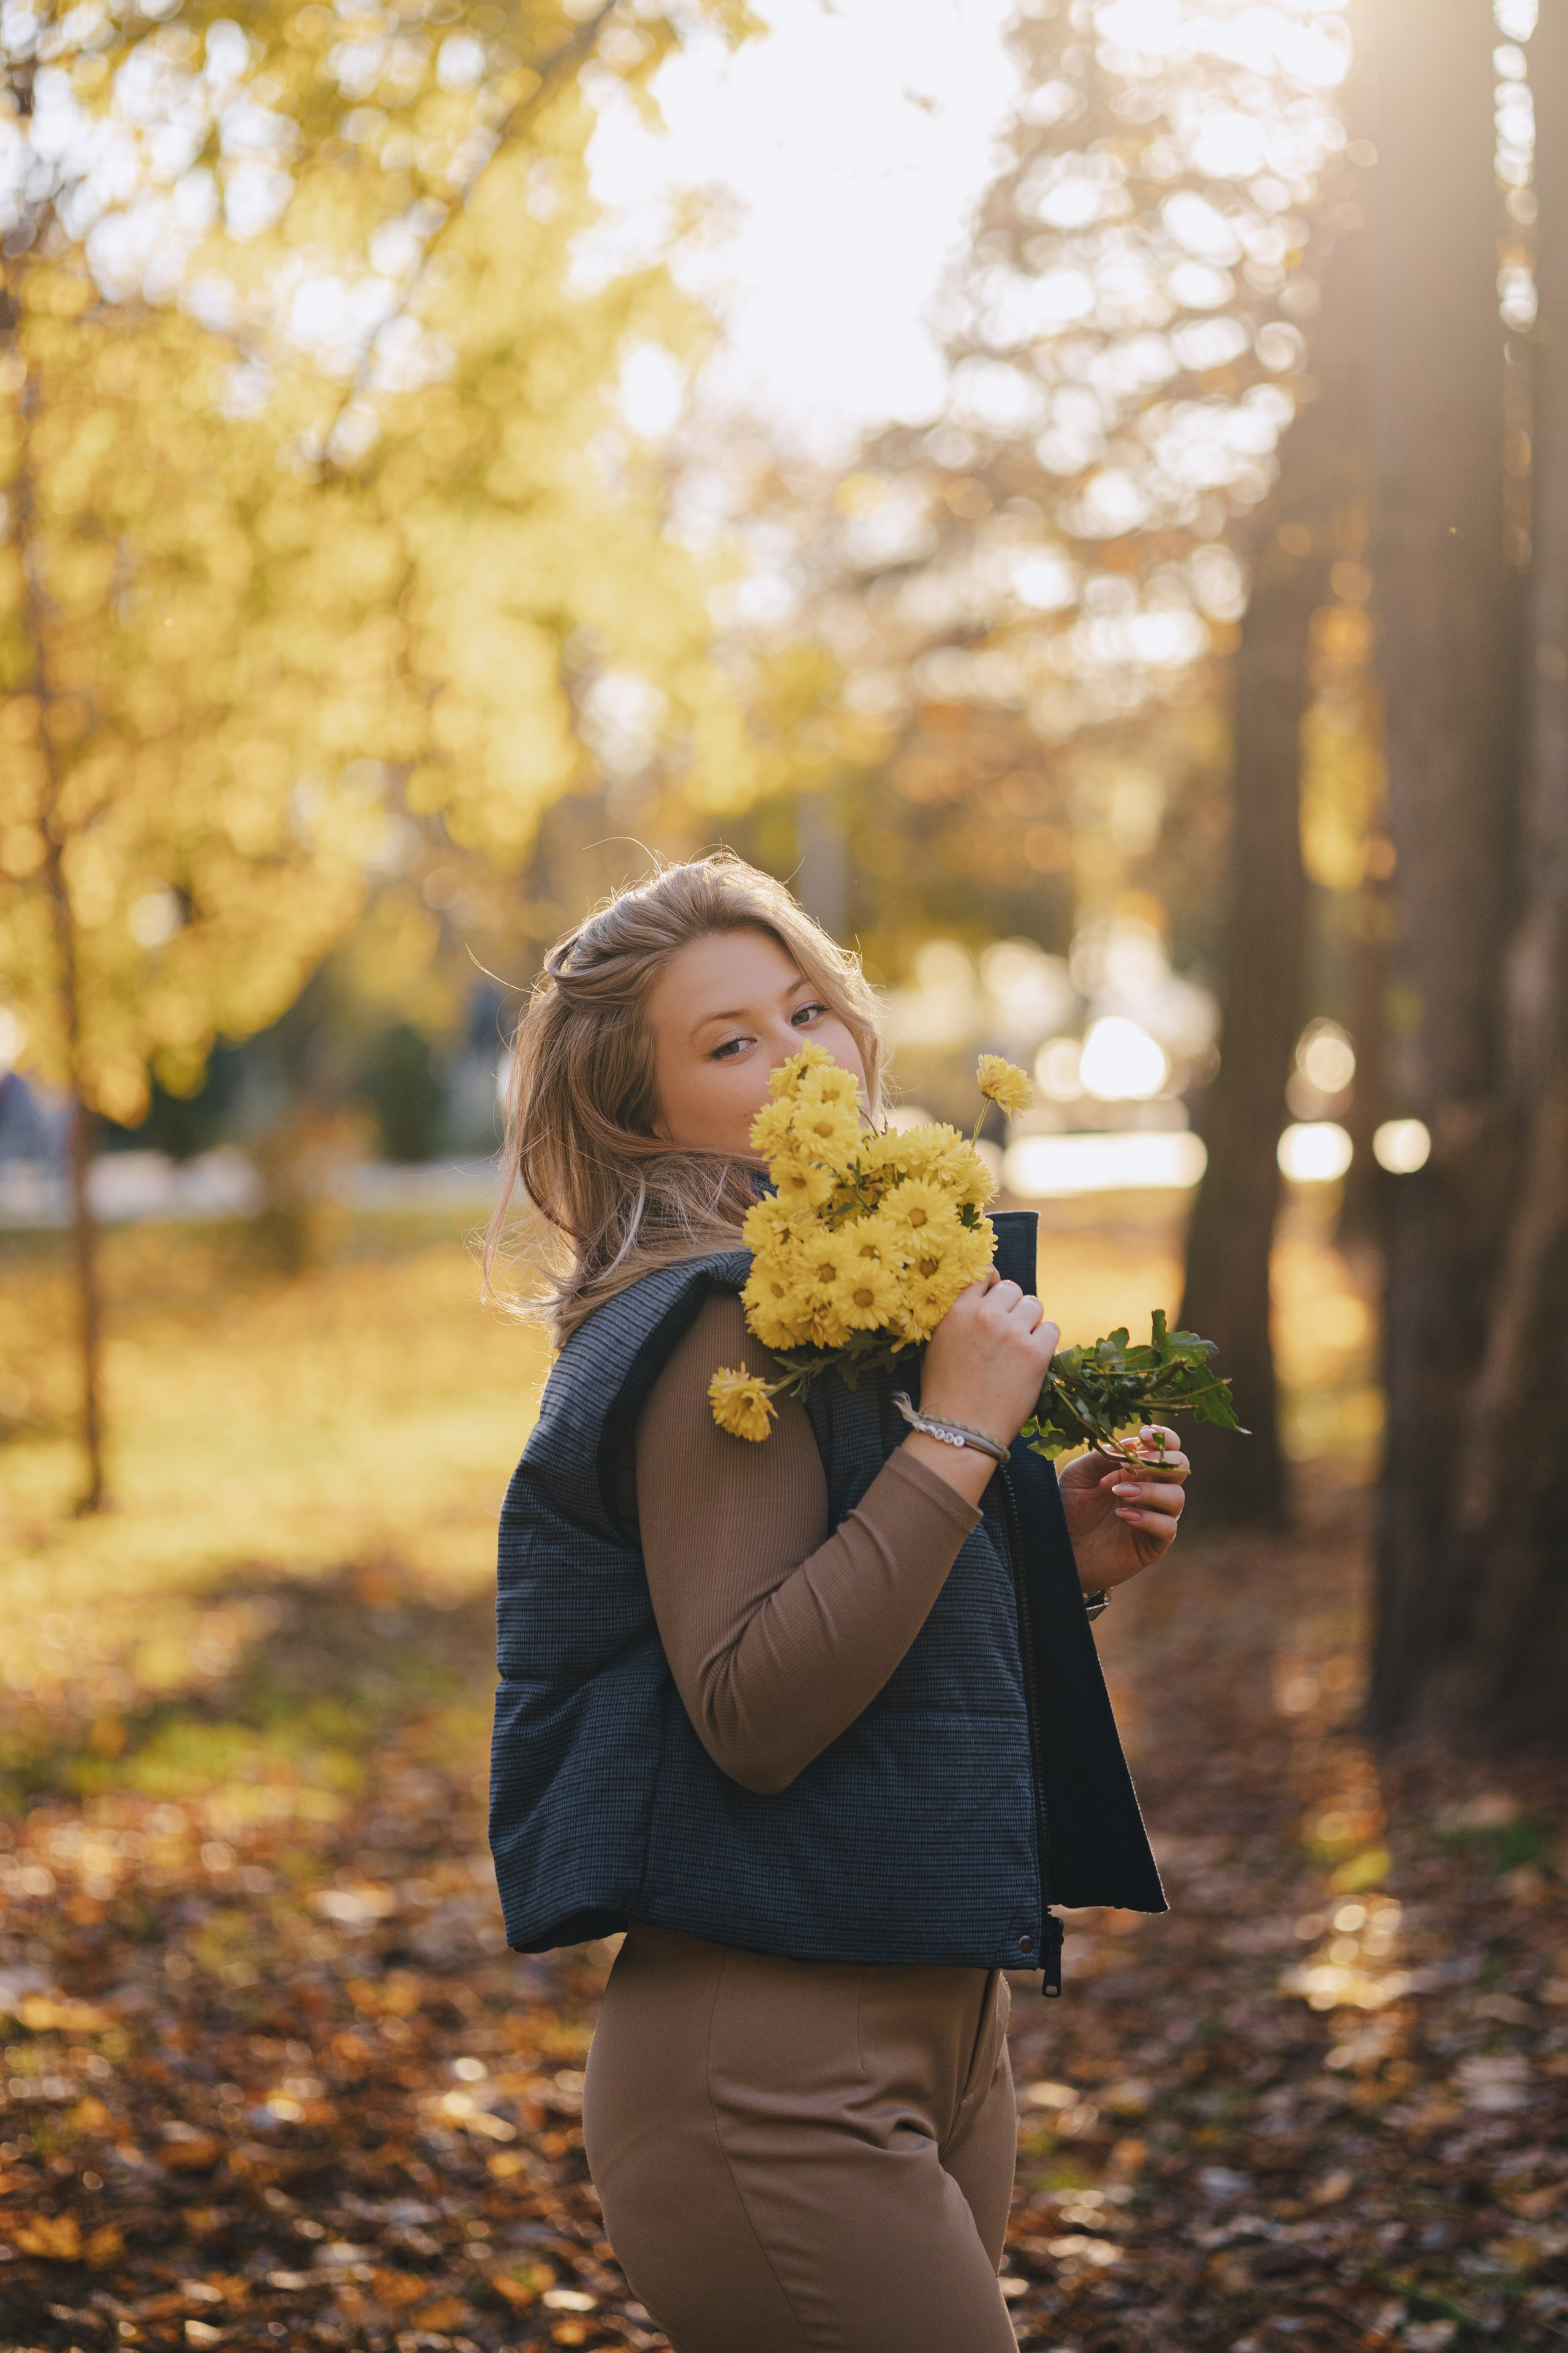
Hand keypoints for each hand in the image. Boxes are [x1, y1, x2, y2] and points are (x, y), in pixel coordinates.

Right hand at [905, 1272, 1058, 1507]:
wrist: (961, 1428)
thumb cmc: (945, 1390)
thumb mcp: (939, 1343)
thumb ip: (959, 1315)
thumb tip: (981, 1296)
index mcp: (960, 1310)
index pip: (985, 1274)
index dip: (993, 1284)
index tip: (996, 1298)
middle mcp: (987, 1315)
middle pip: (1013, 1289)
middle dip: (1012, 1306)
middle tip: (1008, 1330)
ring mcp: (1013, 1333)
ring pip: (1034, 1305)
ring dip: (1030, 1321)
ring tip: (1020, 1345)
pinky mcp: (1036, 1354)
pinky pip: (1052, 1329)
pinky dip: (1045, 1340)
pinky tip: (1032, 1357)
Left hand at [1057, 1425, 1188, 1594]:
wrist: (1061, 1550)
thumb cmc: (1068, 1510)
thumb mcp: (1078, 1476)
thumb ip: (1102, 1457)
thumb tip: (1132, 1443)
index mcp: (1136, 1469)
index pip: (1166, 1447)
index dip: (1164, 1438)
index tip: (1145, 1436)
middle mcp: (1151, 1490)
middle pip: (1181, 1468)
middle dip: (1166, 1461)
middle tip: (1138, 1464)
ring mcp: (1155, 1516)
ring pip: (1177, 1497)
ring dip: (1151, 1491)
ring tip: (1119, 1494)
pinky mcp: (1154, 1542)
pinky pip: (1167, 1527)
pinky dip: (1149, 1518)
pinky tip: (1123, 1516)